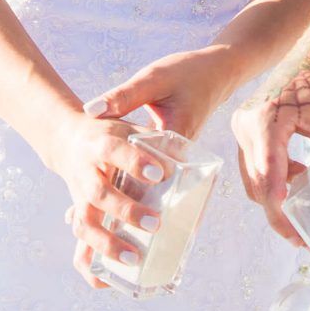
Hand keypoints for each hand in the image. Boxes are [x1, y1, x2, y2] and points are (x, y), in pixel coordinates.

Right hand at [47, 105, 171, 290]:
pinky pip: (78, 248)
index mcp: (101, 144)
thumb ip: (159, 142)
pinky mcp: (79, 218)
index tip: (159, 174)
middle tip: (156, 223)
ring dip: (107, 245)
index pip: (115, 151)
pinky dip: (89, 268)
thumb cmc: (113, 136)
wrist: (70, 142)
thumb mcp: (132, 130)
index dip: (135, 163)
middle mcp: (86, 172)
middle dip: (127, 211)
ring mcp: (78, 198)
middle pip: (100, 194)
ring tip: (135, 259)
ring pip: (85, 225)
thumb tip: (194, 158)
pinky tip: (108, 282)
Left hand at [57, 44, 239, 287]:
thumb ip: (123, 96)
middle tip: (118, 241)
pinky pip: (162, 181)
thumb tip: (90, 111)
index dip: (129, 196)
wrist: (219, 69)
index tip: (110, 220)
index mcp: (177, 139)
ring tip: (120, 238)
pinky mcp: (176, 155)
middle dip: (134, 215)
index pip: (151, 175)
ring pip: (160, 192)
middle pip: (156, 194)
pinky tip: (124, 201)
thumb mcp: (154, 79)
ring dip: (140, 209)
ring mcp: (180, 158)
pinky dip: (144, 192)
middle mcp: (180, 156)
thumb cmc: (188, 71)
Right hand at [232, 54, 309, 244]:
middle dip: (279, 212)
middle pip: (257, 183)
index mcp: (267, 122)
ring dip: (275, 195)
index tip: (298, 237)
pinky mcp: (248, 124)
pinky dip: (273, 177)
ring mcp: (244, 124)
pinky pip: (254, 163)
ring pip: (252, 176)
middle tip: (304, 236)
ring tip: (304, 210)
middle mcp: (247, 123)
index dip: (281, 213)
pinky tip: (300, 177)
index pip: (269, 179)